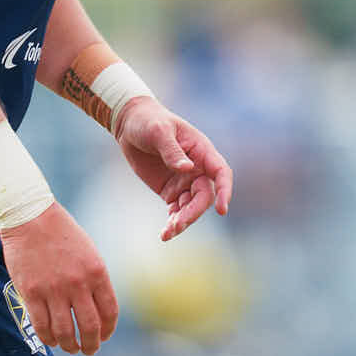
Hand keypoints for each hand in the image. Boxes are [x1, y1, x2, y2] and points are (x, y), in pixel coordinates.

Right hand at [0, 202, 119, 355]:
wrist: (30, 215)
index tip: (103, 337)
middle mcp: (78, 283)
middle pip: (90, 327)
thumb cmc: (60, 232)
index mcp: (97, 271)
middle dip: (91, 345)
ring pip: (65, 332)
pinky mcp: (31, 292)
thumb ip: (94, 279)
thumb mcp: (88, 251)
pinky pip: (42, 326)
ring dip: (69, 345)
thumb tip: (96, 309)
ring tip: (69, 347)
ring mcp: (53, 289)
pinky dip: (48, 338)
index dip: (108, 331)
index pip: (109, 312)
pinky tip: (51, 339)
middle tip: (88, 350)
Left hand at [112, 98, 233, 240]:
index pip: (220, 172)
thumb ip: (172, 151)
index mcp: (201, 151)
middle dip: (194, 212)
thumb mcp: (159, 132)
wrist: (130, 124)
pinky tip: (165, 233)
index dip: (225, 191)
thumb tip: (187, 169)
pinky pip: (177, 210)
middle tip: (178, 224)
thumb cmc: (149, 121)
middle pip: (205, 196)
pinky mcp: (170, 191)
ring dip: (183, 221)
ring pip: (191, 207)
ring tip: (167, 232)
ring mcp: (184, 181)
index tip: (222, 210)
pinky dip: (173, 223)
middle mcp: (197, 168)